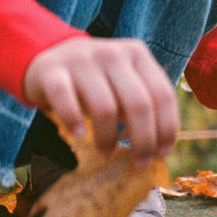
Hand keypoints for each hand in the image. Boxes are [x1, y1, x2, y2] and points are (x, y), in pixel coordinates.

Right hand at [23, 37, 178, 164]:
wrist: (49, 59)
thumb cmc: (96, 81)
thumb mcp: (124, 82)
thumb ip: (143, 104)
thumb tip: (160, 148)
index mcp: (137, 54)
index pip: (162, 93)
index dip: (166, 127)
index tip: (162, 154)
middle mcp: (112, 53)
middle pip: (138, 103)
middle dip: (143, 140)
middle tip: (139, 163)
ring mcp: (81, 59)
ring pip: (105, 106)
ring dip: (108, 137)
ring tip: (106, 152)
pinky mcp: (52, 70)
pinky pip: (65, 99)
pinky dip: (73, 121)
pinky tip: (79, 135)